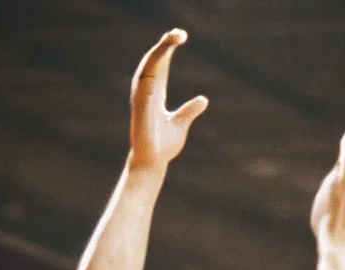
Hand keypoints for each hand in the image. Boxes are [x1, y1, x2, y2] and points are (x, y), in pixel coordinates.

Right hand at [128, 29, 208, 169]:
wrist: (153, 163)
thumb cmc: (163, 146)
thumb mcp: (181, 124)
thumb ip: (190, 110)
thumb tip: (203, 99)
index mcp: (154, 94)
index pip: (160, 65)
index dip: (168, 49)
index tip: (180, 36)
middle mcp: (146, 93)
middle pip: (153, 62)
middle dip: (164, 45)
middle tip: (180, 32)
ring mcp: (142, 101)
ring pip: (147, 70)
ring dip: (159, 53)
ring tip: (172, 39)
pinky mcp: (140, 111)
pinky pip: (144, 89)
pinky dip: (150, 74)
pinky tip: (160, 61)